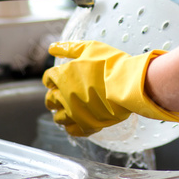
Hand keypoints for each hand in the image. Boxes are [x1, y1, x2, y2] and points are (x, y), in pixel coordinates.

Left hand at [43, 41, 178, 136]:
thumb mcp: (89, 48)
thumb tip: (51, 47)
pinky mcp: (87, 124)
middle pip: (50, 100)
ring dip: (61, 112)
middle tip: (62, 94)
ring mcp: (74, 112)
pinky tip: (78, 121)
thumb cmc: (110, 64)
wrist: (129, 83)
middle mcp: (64, 96)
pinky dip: (73, 127)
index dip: (53, 77)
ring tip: (69, 108)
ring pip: (58, 118)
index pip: (48, 78)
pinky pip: (73, 131)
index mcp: (62, 76)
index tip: (59, 77)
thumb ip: (68, 48)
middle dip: (54, 96)